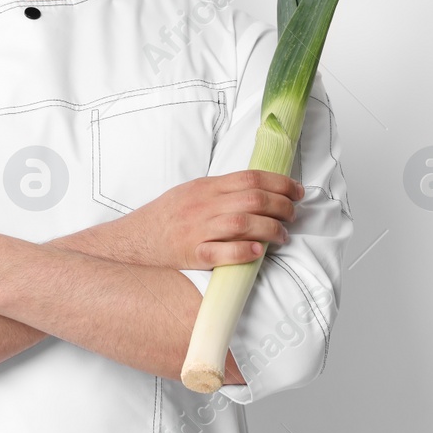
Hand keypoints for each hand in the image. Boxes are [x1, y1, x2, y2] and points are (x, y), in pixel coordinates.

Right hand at [111, 169, 304, 270]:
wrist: (135, 240)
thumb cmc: (166, 218)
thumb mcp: (191, 192)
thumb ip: (221, 190)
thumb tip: (258, 190)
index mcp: (205, 187)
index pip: (250, 178)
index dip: (280, 183)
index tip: (297, 191)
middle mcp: (203, 205)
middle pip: (253, 199)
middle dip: (282, 206)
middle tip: (294, 215)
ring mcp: (197, 229)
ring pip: (242, 223)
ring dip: (271, 229)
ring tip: (282, 236)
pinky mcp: (193, 254)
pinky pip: (221, 253)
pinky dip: (243, 252)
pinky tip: (257, 252)